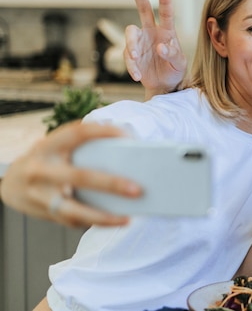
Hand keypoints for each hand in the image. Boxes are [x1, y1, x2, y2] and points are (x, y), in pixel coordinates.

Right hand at [0, 121, 141, 227]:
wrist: (11, 183)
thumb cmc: (47, 160)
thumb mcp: (56, 146)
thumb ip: (81, 148)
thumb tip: (125, 156)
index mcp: (48, 145)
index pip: (78, 133)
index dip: (102, 132)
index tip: (127, 137)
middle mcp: (42, 169)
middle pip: (81, 177)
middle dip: (111, 184)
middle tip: (138, 189)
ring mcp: (40, 194)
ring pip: (74, 210)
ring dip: (103, 217)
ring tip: (127, 218)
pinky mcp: (44, 212)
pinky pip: (73, 221)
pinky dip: (94, 222)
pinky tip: (114, 221)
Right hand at [124, 0, 187, 99]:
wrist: (164, 85)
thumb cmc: (175, 70)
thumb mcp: (179, 64)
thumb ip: (173, 55)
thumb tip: (161, 47)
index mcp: (167, 32)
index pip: (167, 14)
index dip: (165, 1)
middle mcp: (152, 32)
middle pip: (144, 10)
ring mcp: (140, 42)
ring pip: (130, 35)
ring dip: (131, 46)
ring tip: (136, 59)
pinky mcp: (132, 54)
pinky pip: (128, 57)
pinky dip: (132, 67)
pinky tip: (137, 75)